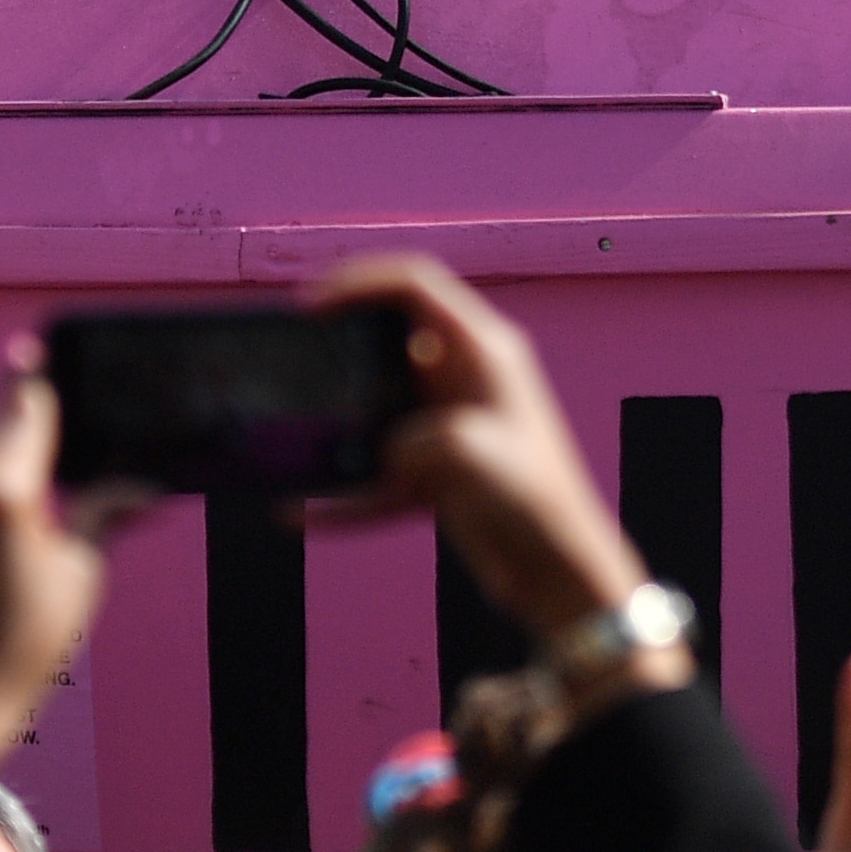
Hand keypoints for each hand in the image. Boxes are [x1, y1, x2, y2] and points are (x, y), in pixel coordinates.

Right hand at [315, 253, 642, 639]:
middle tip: (294, 353)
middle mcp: (464, 378)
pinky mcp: (437, 472)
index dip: (357, 280)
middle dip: (340, 341)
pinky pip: (372, 476)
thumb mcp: (471, 454)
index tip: (308, 306)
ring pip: (375, 406)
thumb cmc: (536, 502)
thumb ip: (414, 438)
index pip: (413, 283)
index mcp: (483, 350)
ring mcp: (448, 425)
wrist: (559, 570)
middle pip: (389, 337)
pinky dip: (339, 494)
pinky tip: (299, 514)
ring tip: (291, 431)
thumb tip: (385, 454)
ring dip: (335, 420)